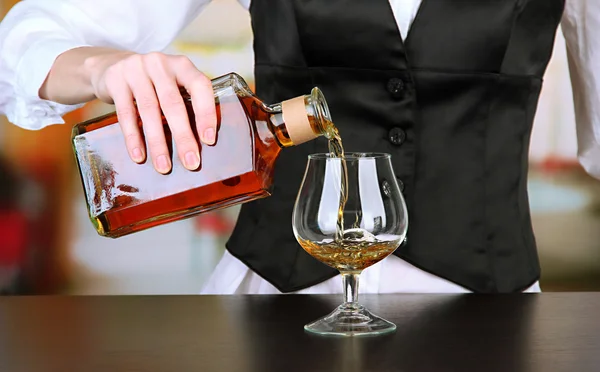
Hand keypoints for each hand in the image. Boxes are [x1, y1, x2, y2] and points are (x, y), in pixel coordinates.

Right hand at [86, 51, 216, 173]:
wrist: (112, 65)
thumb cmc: (153, 83)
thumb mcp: (172, 84)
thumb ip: (186, 103)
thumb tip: (202, 143)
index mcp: (182, 65)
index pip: (200, 86)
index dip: (206, 113)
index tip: (208, 140)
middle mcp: (160, 64)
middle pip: (173, 103)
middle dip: (183, 136)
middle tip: (190, 162)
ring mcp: (136, 70)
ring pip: (149, 110)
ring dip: (158, 143)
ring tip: (164, 166)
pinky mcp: (115, 80)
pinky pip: (126, 114)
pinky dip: (133, 138)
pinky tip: (139, 156)